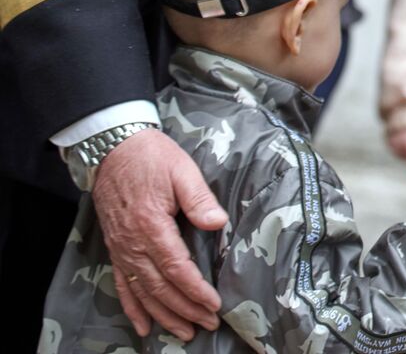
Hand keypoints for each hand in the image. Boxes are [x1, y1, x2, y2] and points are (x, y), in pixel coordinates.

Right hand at [92, 129, 227, 340]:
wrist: (114, 148)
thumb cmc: (151, 157)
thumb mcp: (181, 170)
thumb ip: (199, 199)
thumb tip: (218, 223)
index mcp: (152, 226)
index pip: (177, 268)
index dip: (195, 290)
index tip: (213, 305)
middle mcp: (133, 244)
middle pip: (161, 286)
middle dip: (185, 309)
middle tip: (207, 325)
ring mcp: (121, 248)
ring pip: (143, 291)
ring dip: (163, 315)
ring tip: (183, 332)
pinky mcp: (115, 247)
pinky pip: (122, 284)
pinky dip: (133, 307)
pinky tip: (143, 325)